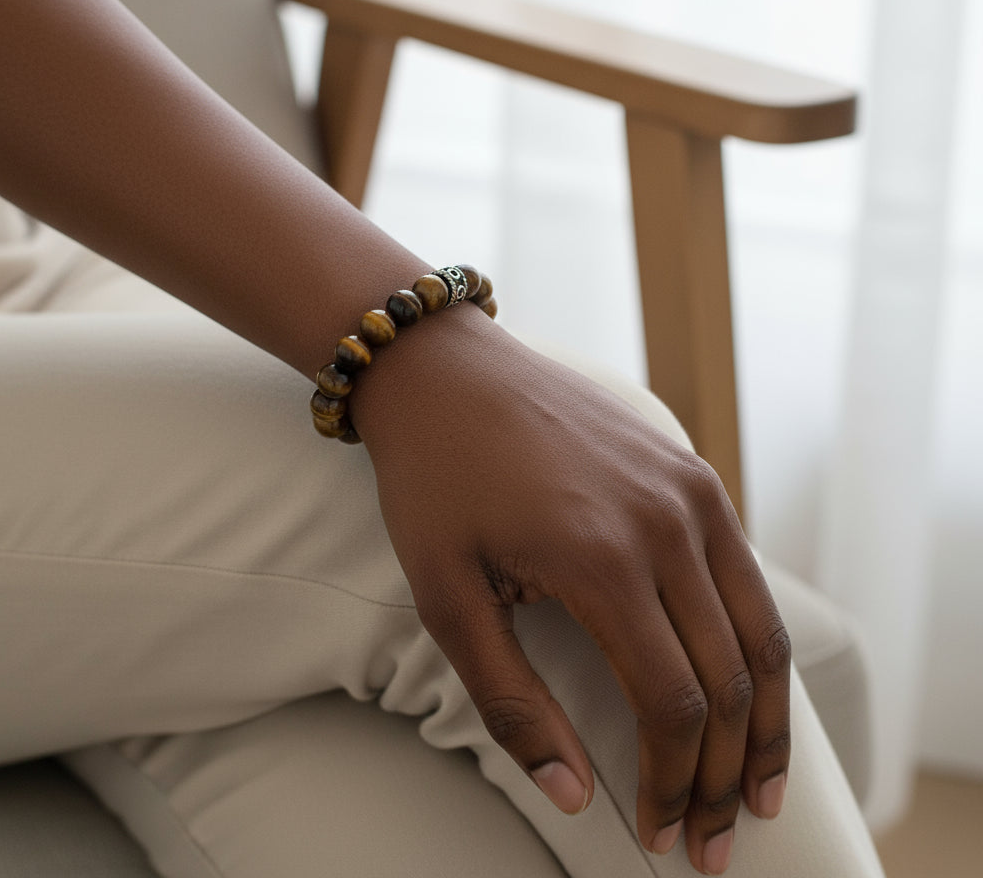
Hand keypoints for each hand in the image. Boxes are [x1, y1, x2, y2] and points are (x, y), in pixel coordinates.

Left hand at [352, 308, 790, 874]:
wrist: (446, 372)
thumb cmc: (435, 480)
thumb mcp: (446, 597)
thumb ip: (510, 702)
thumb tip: (573, 793)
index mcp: (602, 559)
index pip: (673, 704)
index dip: (674, 783)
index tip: (661, 833)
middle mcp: (667, 523)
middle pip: (732, 678)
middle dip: (727, 772)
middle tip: (716, 838)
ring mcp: (690, 490)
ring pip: (761, 628)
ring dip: (768, 717)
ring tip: (760, 783)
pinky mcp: (693, 471)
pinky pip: (744, 572)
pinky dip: (755, 642)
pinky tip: (746, 685)